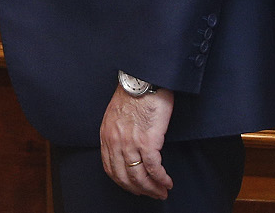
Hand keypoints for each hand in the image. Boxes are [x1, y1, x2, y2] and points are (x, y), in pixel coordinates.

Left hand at [99, 85, 175, 199]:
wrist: (143, 79)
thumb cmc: (133, 94)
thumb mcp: (115, 114)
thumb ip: (117, 132)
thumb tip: (126, 149)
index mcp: (106, 135)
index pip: (111, 169)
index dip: (124, 182)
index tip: (134, 188)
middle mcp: (115, 142)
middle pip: (125, 177)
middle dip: (139, 190)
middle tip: (152, 194)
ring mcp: (131, 142)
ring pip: (140, 176)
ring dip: (152, 188)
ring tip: (162, 192)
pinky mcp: (148, 141)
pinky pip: (154, 168)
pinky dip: (161, 179)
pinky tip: (167, 182)